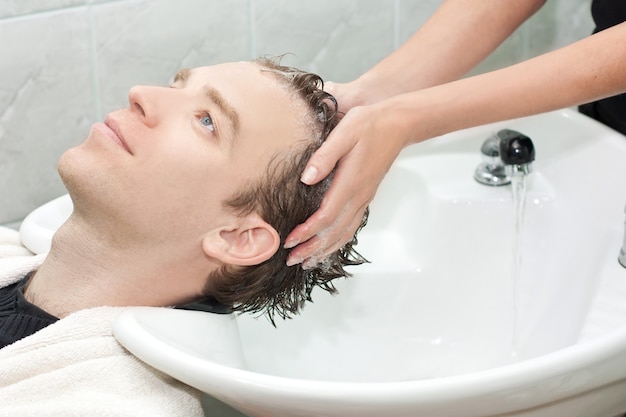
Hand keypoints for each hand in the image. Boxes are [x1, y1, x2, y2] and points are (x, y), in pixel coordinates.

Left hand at [284, 102, 406, 267]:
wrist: (398, 125)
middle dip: (312, 249)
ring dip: (325, 250)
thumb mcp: (344, 133)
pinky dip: (338, 241)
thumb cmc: (369, 125)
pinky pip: (351, 226)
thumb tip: (306, 178)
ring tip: (307, 262)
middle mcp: (358, 196)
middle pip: (334, 232)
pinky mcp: (365, 197)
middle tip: (292, 260)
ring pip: (344, 233)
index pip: (326, 217)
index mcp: (350, 183)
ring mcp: (363, 199)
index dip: (306, 233)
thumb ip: (324, 156)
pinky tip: (328, 246)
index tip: (288, 241)